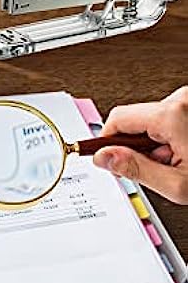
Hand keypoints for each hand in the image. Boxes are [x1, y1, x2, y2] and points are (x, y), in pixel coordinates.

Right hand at [93, 86, 187, 203]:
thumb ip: (134, 169)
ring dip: (156, 143)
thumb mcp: (176, 184)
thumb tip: (104, 158)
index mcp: (173, 114)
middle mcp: (183, 99)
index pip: (117, 119)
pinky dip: (171, 137)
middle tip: (155, 167)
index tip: (103, 156)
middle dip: (137, 145)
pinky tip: (186, 152)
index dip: (106, 142)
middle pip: (135, 118)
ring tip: (178, 161)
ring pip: (152, 119)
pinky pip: (169, 117)